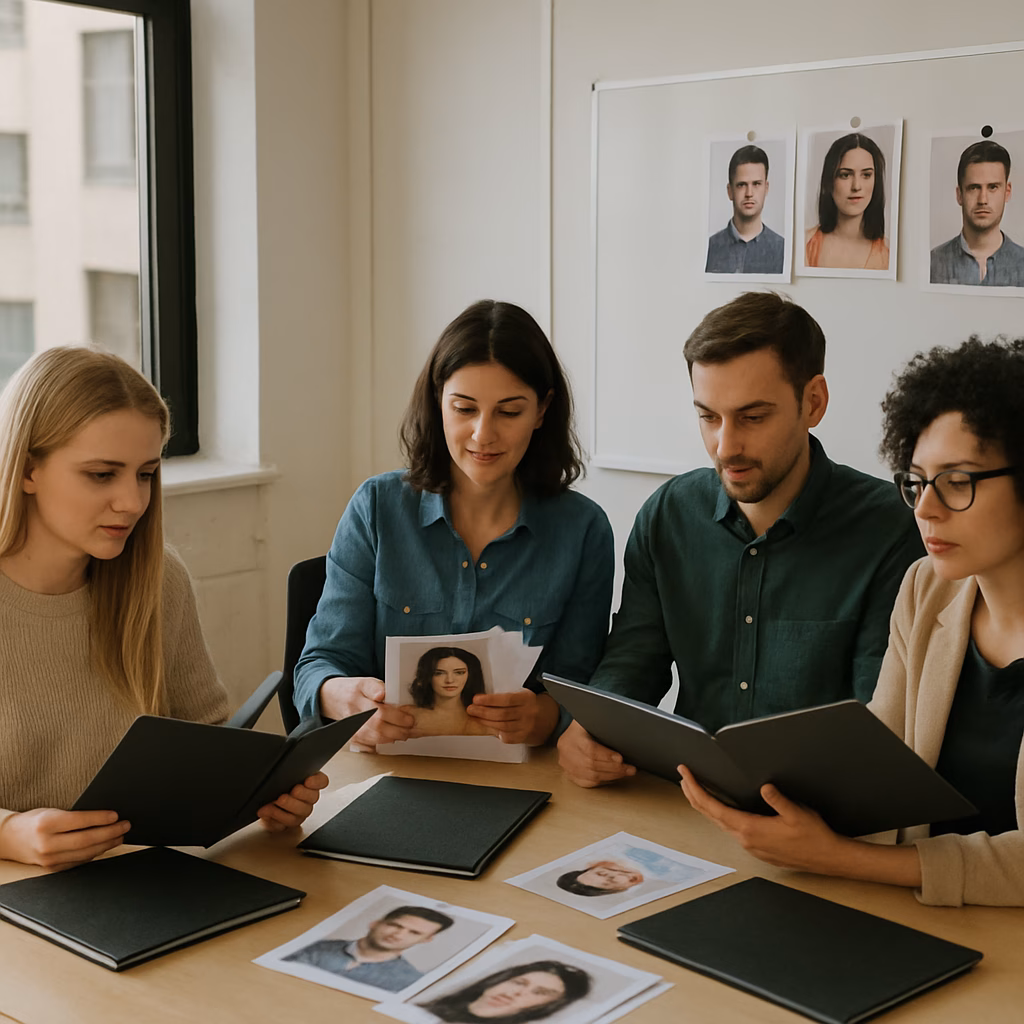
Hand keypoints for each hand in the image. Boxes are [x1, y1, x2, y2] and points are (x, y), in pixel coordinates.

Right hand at [0, 808, 129, 867]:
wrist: (12, 839)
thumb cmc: (36, 820)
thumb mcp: (52, 811)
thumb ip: (74, 815)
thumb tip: (105, 815)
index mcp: (46, 824)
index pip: (79, 821)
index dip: (100, 818)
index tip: (116, 815)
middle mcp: (47, 843)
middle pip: (86, 840)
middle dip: (110, 833)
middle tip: (125, 825)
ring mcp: (50, 859)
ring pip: (85, 853)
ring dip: (107, 844)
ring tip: (120, 835)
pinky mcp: (53, 868)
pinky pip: (79, 861)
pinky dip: (95, 853)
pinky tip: (105, 846)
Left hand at [257, 772, 328, 831]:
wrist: (261, 800)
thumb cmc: (276, 783)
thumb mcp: (284, 771)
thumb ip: (290, 768)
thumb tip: (290, 761)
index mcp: (310, 784)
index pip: (322, 781)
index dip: (317, 782)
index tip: (308, 780)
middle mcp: (307, 801)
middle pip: (311, 800)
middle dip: (301, 795)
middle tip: (290, 791)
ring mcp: (297, 815)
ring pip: (297, 816)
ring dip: (285, 809)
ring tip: (274, 802)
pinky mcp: (284, 825)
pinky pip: (282, 826)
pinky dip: (273, 819)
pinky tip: (266, 811)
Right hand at [318, 676, 414, 749]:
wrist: (334, 699)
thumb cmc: (354, 691)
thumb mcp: (366, 682)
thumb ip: (377, 687)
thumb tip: (383, 694)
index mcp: (358, 695)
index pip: (378, 707)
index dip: (395, 715)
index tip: (408, 717)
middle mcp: (353, 712)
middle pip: (377, 726)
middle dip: (398, 728)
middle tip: (410, 725)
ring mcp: (352, 727)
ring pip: (374, 738)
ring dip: (393, 737)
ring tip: (404, 732)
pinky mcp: (352, 738)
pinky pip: (369, 745)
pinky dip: (383, 742)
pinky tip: (392, 738)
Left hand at [466, 691, 558, 744]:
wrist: (553, 719)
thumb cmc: (535, 705)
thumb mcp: (525, 695)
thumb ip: (509, 698)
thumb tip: (485, 701)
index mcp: (527, 699)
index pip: (505, 699)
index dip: (489, 700)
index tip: (476, 699)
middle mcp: (528, 713)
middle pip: (502, 714)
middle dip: (483, 712)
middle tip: (471, 709)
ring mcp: (527, 727)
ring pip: (503, 726)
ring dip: (486, 723)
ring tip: (476, 718)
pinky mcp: (525, 738)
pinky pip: (508, 737)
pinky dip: (497, 734)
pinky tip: (489, 728)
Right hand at [557, 720, 635, 787]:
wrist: (569, 734)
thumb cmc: (583, 726)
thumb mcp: (591, 720)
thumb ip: (604, 724)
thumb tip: (622, 728)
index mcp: (573, 736)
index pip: (589, 749)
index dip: (606, 755)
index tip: (620, 758)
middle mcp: (567, 752)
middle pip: (592, 765)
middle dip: (614, 768)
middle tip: (630, 768)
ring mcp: (567, 765)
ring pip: (591, 776)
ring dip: (612, 776)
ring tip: (625, 773)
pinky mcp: (569, 774)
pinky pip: (587, 783)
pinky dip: (602, 781)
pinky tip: (613, 777)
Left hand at [677, 765, 844, 871]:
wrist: (827, 858)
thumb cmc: (814, 837)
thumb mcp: (797, 813)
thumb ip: (779, 800)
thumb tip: (764, 787)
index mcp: (750, 829)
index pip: (713, 807)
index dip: (696, 789)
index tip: (686, 774)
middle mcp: (745, 839)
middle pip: (710, 814)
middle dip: (694, 794)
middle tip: (683, 776)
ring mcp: (750, 845)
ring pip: (719, 822)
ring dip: (705, 805)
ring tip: (695, 789)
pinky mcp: (757, 847)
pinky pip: (730, 829)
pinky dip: (718, 815)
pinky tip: (720, 808)